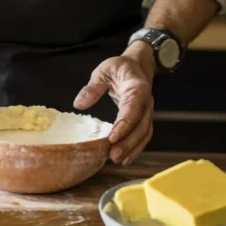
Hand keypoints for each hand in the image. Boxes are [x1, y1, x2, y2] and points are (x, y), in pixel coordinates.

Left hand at [73, 41, 155, 164]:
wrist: (138, 65)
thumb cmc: (119, 67)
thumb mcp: (104, 70)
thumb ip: (93, 87)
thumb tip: (79, 104)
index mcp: (137, 88)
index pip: (133, 108)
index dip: (124, 124)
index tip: (112, 138)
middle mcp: (146, 102)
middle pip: (141, 126)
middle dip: (128, 143)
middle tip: (113, 156)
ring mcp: (147, 111)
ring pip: (144, 133)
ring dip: (132, 149)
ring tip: (118, 160)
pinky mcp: (144, 118)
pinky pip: (143, 135)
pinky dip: (136, 148)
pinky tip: (125, 158)